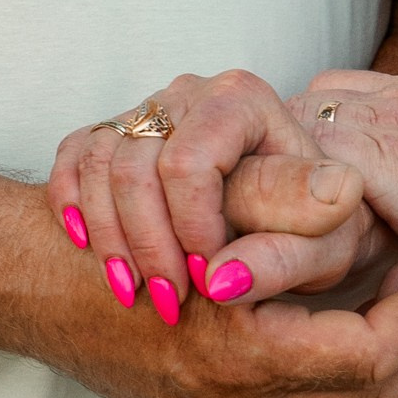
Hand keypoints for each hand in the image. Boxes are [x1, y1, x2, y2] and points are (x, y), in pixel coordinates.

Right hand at [37, 232, 397, 397]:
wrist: (19, 285)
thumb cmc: (99, 231)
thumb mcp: (189, 201)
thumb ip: (274, 200)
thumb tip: (356, 190)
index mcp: (234, 356)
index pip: (371, 354)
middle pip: (369, 391)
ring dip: (391, 349)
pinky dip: (347, 362)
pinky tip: (359, 312)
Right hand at [50, 71, 397, 325]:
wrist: (294, 218)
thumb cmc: (316, 229)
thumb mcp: (326, 244)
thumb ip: (288, 251)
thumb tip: (228, 275)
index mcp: (242, 102)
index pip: (187, 163)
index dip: (189, 229)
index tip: (208, 281)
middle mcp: (191, 95)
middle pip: (135, 163)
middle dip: (147, 243)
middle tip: (169, 302)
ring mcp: (151, 111)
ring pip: (99, 163)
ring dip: (109, 236)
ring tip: (132, 292)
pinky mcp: (119, 133)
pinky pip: (74, 156)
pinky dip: (71, 203)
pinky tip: (88, 248)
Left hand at [255, 71, 397, 307]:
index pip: (337, 90)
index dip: (316, 132)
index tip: (310, 176)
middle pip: (309, 98)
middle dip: (292, 144)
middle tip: (288, 198)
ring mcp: (389, 123)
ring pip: (298, 123)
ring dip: (286, 168)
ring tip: (285, 217)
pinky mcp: (381, 159)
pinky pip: (306, 161)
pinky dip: (292, 193)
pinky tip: (298, 231)